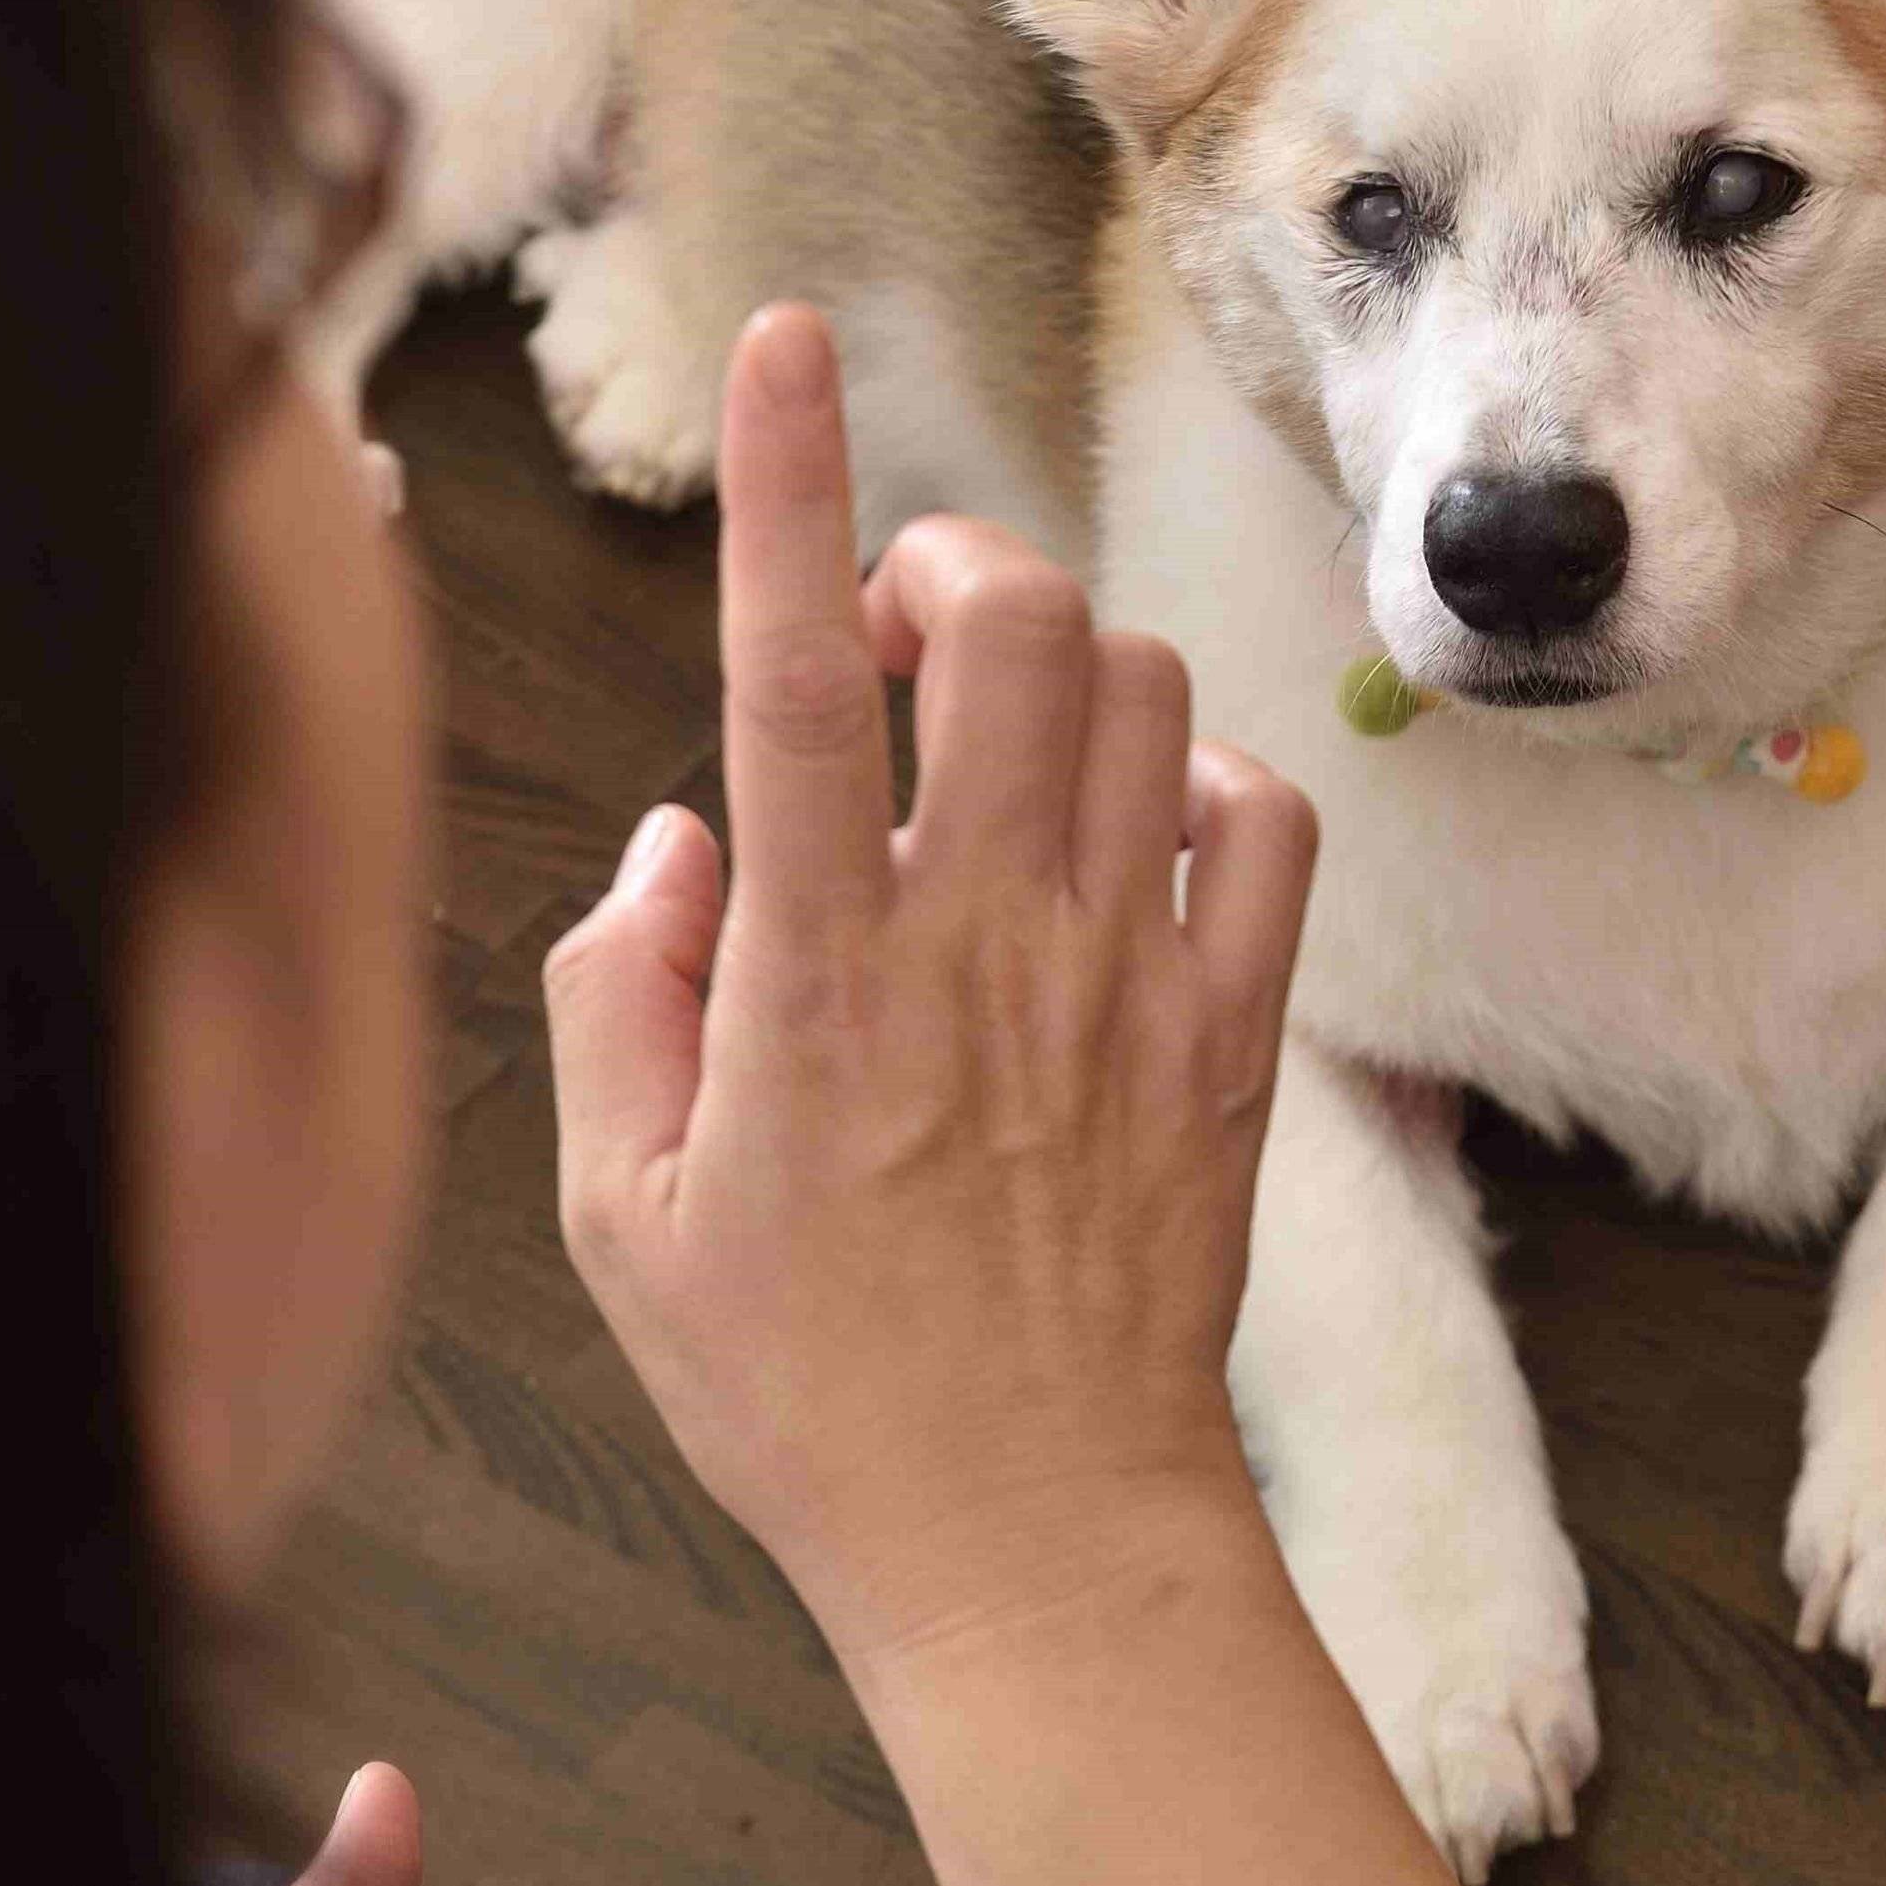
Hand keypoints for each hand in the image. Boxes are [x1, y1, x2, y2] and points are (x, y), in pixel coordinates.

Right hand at [542, 306, 1317, 1665]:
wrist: (1035, 1542)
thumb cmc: (812, 1395)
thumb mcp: (625, 1218)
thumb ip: (616, 996)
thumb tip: (675, 838)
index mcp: (815, 976)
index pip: (792, 672)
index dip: (790, 484)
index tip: (789, 343)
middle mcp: (986, 943)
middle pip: (1015, 629)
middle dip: (952, 565)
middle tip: (900, 638)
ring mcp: (1132, 979)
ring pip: (1147, 696)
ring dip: (1069, 666)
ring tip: (1005, 744)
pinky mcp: (1235, 1038)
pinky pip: (1270, 823)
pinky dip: (1208, 782)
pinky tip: (1142, 834)